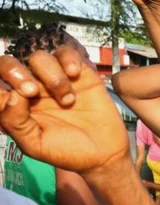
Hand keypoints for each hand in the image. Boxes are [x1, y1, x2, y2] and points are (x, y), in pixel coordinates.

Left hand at [0, 50, 128, 175]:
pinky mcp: (78, 72)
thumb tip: (12, 95)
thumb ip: (15, 122)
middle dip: (15, 72)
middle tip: (32, 91)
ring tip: (68, 100)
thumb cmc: (67, 151)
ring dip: (52, 77)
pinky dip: (69, 59)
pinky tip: (75, 75)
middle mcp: (31, 88)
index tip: (19, 97)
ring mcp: (54, 78)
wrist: (104, 153)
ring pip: (39, 57)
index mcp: (15, 105)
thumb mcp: (35, 145)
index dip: (2, 82)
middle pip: (9, 63)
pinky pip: (66, 51)